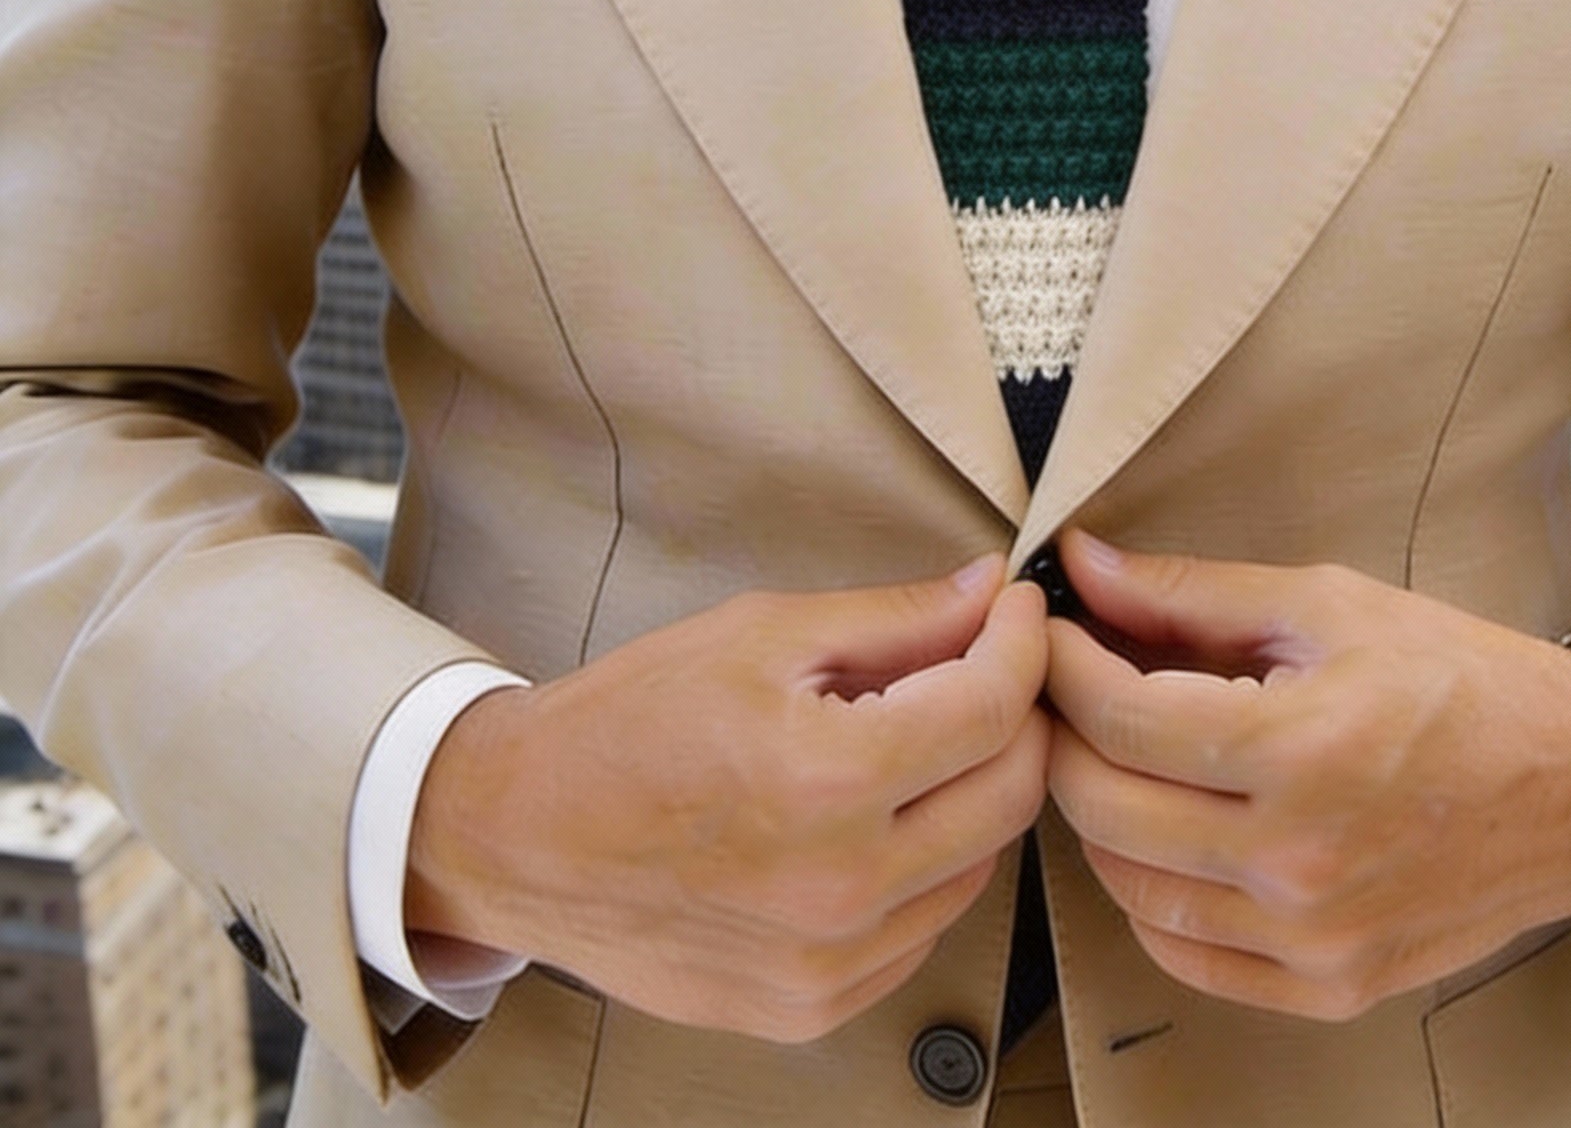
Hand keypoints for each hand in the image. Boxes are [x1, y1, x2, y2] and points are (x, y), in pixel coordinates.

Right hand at [405, 559, 1049, 1042]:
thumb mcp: (762, 634)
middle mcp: (840, 887)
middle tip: (986, 665)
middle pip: (1011, 793)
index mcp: (826, 780)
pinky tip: (874, 818)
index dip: (1022, 643)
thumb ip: (895, 619)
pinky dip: (925, 866)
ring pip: (979, 864)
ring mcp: (829, 964)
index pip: (993, 708)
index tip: (1016, 610)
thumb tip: (988, 592)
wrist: (519, 836)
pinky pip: (923, 928)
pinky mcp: (812, 1008)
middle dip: (1017, 715)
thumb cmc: (629, 723)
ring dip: (972, 792)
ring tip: (916, 740)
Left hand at [1043, 531, 1570, 1021]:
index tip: (1052, 632)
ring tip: (1114, 754)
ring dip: (1098, 815)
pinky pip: (1186, 956)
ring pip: (1129, 889)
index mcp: (1299, 751)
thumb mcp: (1326, 605)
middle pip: (1104, 807)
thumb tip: (1083, 565)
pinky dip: (1149, 897)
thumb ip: (1192, 593)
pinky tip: (1163, 835)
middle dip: (1063, 735)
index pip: (1119, 718)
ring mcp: (1312, 937)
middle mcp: (1298, 860)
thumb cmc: (1458, 679)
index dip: (1063, 666)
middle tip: (1067, 688)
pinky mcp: (1329, 985)